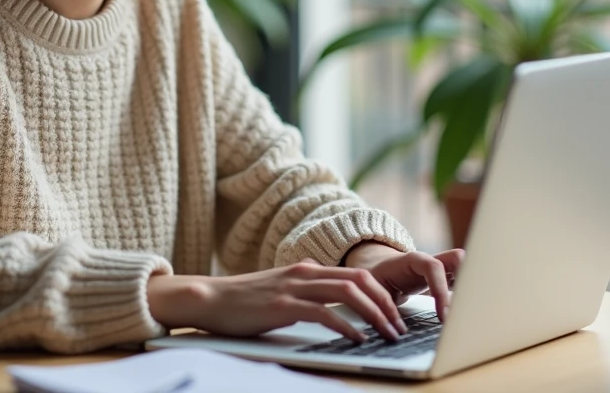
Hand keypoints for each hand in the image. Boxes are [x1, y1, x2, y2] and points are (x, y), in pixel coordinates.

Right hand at [147, 263, 408, 342]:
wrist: (209, 298)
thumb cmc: (243, 302)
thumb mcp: (282, 293)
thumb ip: (307, 296)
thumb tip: (333, 311)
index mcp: (309, 269)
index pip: (358, 275)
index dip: (382, 294)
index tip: (396, 315)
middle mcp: (306, 273)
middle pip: (361, 280)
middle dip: (386, 304)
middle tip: (400, 327)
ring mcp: (295, 287)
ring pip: (349, 293)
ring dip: (374, 315)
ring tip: (387, 334)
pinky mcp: (283, 305)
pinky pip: (324, 313)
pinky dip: (346, 326)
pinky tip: (357, 339)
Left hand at [343, 243, 463, 320]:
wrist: (377, 270)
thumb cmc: (374, 281)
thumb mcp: (373, 290)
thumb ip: (384, 303)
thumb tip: (393, 327)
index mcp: (411, 261)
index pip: (432, 267)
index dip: (440, 290)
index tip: (444, 316)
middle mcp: (429, 260)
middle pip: (457, 259)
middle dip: (466, 281)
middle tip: (464, 311)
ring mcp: (439, 267)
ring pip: (465, 267)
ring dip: (470, 287)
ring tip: (469, 313)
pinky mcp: (445, 278)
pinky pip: (462, 280)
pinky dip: (467, 294)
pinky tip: (467, 312)